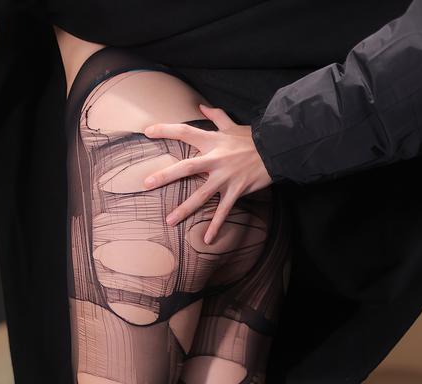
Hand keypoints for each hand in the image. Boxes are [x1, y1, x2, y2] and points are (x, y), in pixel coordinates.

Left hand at [142, 104, 272, 243]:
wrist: (276, 149)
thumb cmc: (253, 138)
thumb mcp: (232, 124)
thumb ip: (216, 116)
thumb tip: (201, 106)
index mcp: (212, 141)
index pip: (184, 131)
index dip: (165, 130)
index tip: (147, 132)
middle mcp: (215, 159)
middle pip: (186, 167)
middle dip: (165, 176)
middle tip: (146, 184)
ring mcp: (225, 177)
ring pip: (201, 195)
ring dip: (185, 209)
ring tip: (169, 221)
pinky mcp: (236, 190)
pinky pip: (223, 211)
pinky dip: (216, 226)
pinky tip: (208, 239)